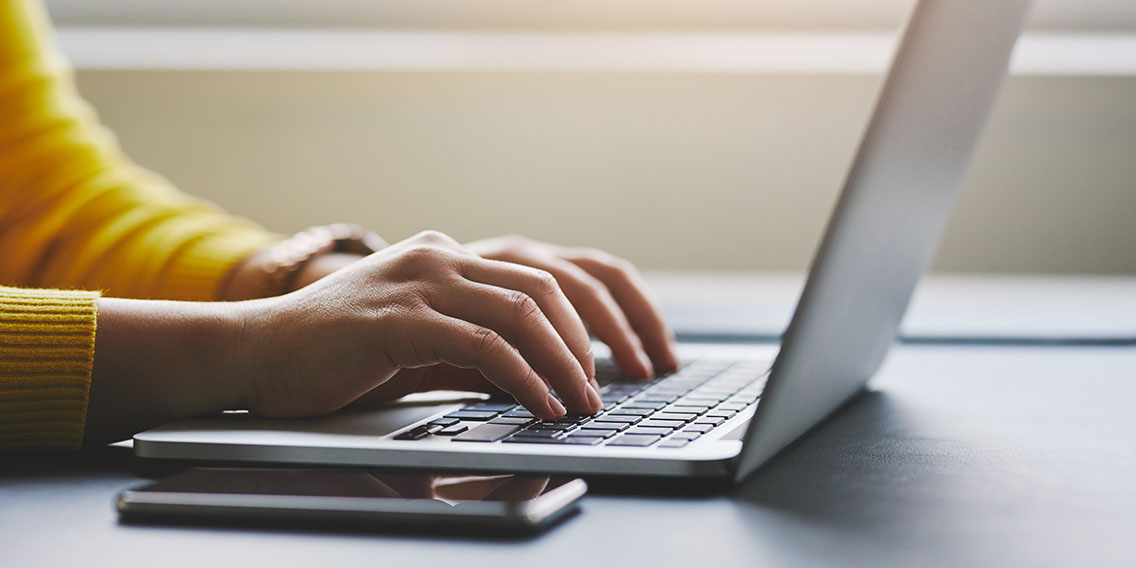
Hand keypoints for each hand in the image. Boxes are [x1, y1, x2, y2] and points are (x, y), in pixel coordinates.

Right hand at [236, 231, 601, 419]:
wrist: (255, 352)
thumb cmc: (335, 353)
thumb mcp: (421, 345)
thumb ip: (475, 351)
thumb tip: (537, 377)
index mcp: (447, 255)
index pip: (541, 275)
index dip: (585, 319)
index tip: (607, 361)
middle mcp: (439, 256)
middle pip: (545, 288)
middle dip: (587, 342)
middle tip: (602, 388)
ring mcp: (418, 282)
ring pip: (522, 313)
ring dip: (563, 363)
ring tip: (581, 402)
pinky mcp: (399, 319)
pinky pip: (483, 347)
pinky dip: (524, 378)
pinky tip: (541, 404)